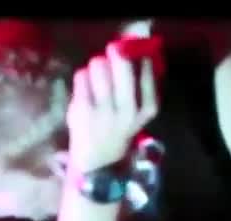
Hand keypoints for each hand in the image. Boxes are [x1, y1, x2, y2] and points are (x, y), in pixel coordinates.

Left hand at [67, 36, 163, 172]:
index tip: (138, 50)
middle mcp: (128, 108)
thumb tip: (132, 52)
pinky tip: (85, 86)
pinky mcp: (84, 107)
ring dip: (97, 64)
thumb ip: (138, 86)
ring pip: (99, 65)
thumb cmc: (118, 129)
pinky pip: (82, 75)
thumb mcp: (137, 113)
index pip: (148, 73)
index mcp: (146, 109)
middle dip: (116, 52)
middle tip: (113, 51)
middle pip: (122, 63)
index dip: (141, 57)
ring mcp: (105, 108)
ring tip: (97, 75)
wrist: (98, 160)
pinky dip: (83, 76)